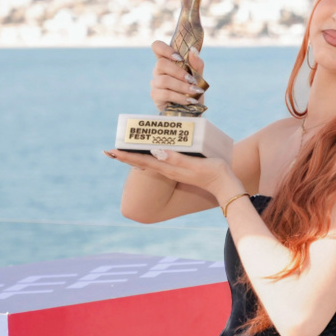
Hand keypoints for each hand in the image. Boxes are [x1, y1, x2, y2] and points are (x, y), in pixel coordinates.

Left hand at [106, 148, 240, 202]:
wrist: (224, 184)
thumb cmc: (212, 172)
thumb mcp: (195, 164)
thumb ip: (176, 158)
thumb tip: (155, 152)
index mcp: (168, 168)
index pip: (142, 161)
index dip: (126, 156)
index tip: (111, 152)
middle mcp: (167, 170)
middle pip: (141, 162)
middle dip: (126, 156)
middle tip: (110, 151)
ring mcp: (173, 170)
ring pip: (148, 162)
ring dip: (135, 157)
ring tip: (124, 151)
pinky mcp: (180, 168)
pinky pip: (158, 162)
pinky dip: (148, 156)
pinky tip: (149, 153)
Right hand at [150, 40, 205, 112]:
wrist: (192, 109)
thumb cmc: (193, 90)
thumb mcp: (198, 76)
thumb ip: (196, 64)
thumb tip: (193, 50)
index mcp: (168, 61)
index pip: (157, 47)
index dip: (165, 49)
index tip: (179, 57)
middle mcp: (159, 71)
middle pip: (161, 64)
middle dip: (179, 72)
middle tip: (192, 80)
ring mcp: (155, 83)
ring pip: (164, 80)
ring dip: (182, 86)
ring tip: (194, 91)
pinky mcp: (155, 96)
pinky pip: (165, 94)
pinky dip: (180, 97)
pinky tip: (189, 100)